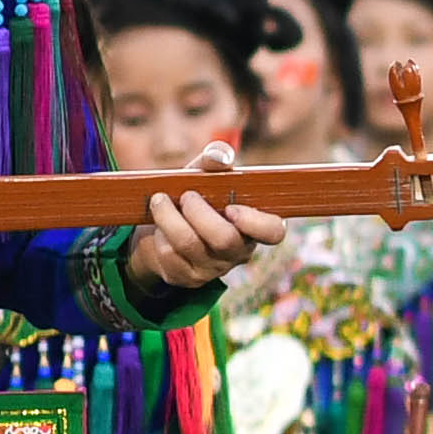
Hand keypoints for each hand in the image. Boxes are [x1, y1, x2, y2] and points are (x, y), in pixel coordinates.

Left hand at [126, 148, 286, 303]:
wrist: (159, 231)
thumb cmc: (193, 199)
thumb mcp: (203, 178)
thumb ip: (214, 163)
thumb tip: (220, 155)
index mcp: (252, 226)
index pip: (273, 232)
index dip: (256, 222)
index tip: (231, 207)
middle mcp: (237, 252)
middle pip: (224, 239)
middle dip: (198, 212)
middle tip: (186, 195)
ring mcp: (212, 269)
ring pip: (189, 244)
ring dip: (168, 216)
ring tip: (159, 200)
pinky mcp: (186, 278)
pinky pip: (169, 255)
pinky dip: (159, 233)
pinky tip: (160, 227)